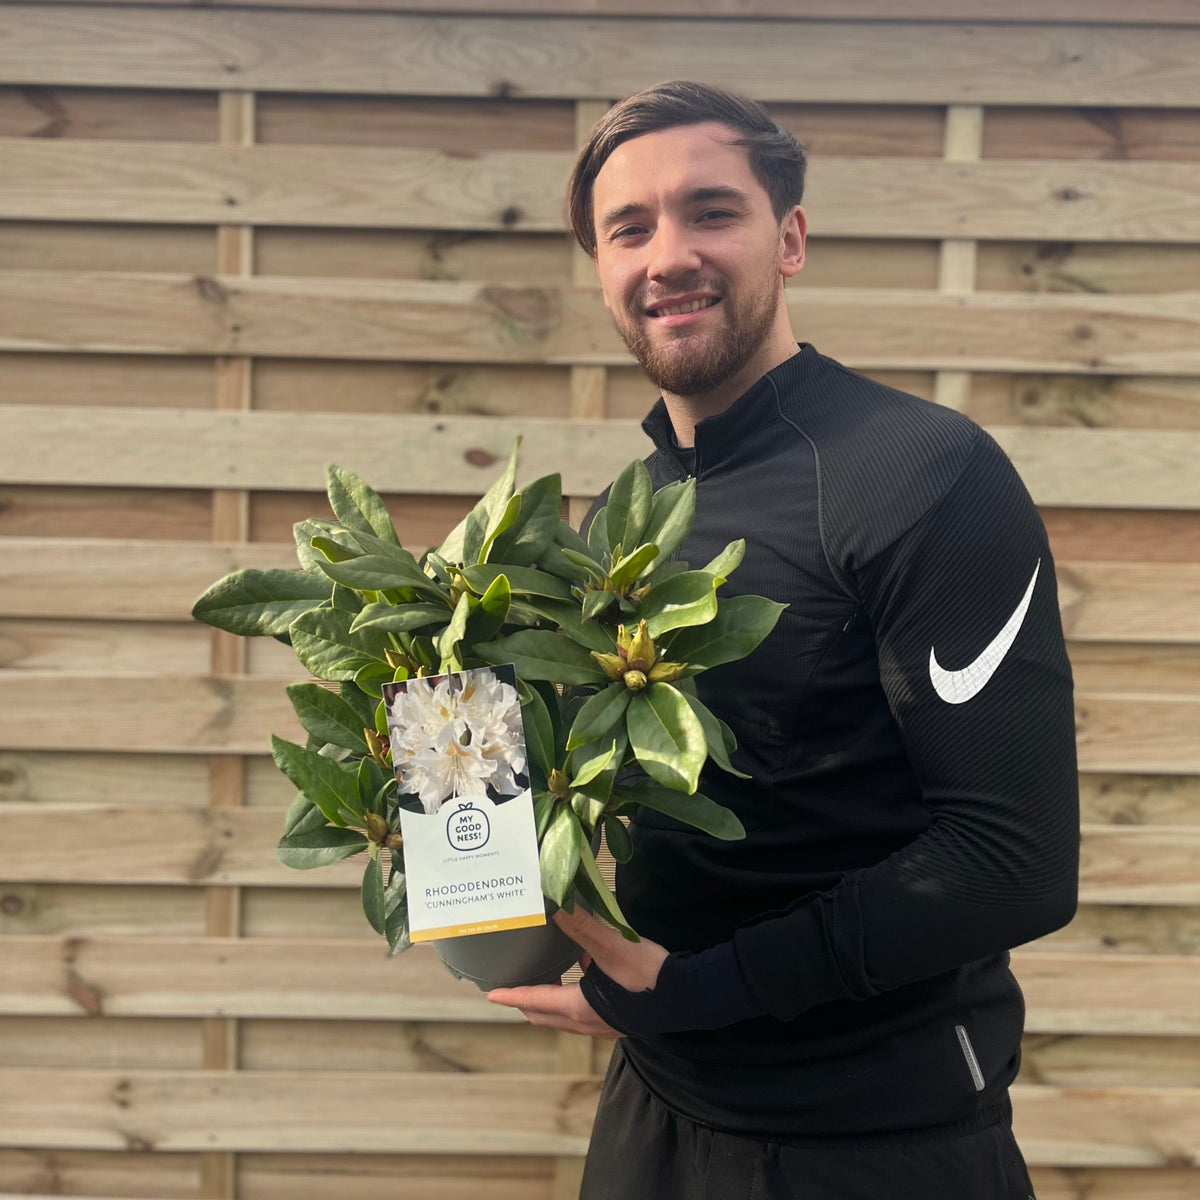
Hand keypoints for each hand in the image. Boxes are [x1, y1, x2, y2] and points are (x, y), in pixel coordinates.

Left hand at [485, 906, 669, 1035]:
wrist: (691, 995)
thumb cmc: (650, 974)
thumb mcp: (612, 946)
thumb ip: (581, 926)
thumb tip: (554, 905)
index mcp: (579, 1008)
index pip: (535, 1002)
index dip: (512, 996)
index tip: (491, 993)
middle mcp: (588, 1023)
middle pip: (546, 1015)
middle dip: (527, 1001)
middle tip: (513, 984)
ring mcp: (605, 1026)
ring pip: (565, 1016)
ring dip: (550, 999)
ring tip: (545, 974)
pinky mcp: (621, 1020)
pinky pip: (584, 1012)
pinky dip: (572, 997)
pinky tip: (586, 971)